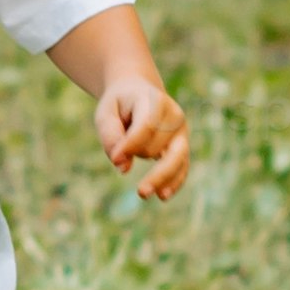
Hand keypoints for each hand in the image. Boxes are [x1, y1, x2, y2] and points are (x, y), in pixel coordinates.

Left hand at [96, 72, 192, 199]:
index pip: (147, 126)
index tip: (114, 159)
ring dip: (158, 175)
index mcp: (155, 100)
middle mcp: (174, 115)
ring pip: (175, 159)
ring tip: (142, 193)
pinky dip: (174, 182)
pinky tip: (162, 195)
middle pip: (158, 144)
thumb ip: (110, 135)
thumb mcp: (106, 112)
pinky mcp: (183, 147)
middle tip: (117, 162)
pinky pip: (183, 167)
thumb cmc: (119, 106)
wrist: (138, 94)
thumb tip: (122, 167)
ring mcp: (182, 132)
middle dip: (139, 154)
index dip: (131, 144)